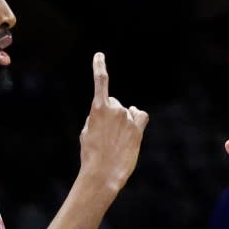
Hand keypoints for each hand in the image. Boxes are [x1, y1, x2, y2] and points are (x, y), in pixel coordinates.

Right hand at [79, 52, 148, 190]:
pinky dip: (137, 119)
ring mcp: (128, 118)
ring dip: (123, 121)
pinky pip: (140, 116)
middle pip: (114, 104)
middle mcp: (115, 109)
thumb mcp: (87, 132)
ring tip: (117, 141)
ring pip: (127, 113)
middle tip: (105, 135)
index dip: (99, 66)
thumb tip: (109, 112)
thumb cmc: (91, 154)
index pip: (101, 81)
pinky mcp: (138, 128)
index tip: (100, 55)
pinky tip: (132, 130)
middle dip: (111, 115)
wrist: (103, 173)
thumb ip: (97, 117)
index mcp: (98, 108)